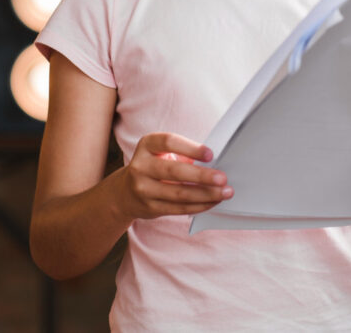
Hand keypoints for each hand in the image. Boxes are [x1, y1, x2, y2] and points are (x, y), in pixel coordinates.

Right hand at [114, 132, 232, 220]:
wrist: (125, 192)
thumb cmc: (154, 166)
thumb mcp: (161, 153)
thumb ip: (184, 154)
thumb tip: (216, 163)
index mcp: (146, 145)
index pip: (168, 142)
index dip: (191, 148)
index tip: (211, 154)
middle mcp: (141, 166)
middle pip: (174, 171)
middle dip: (202, 176)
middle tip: (223, 178)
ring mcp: (143, 189)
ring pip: (178, 194)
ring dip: (206, 194)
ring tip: (225, 192)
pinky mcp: (150, 207)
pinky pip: (179, 208)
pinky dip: (199, 205)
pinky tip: (213, 202)